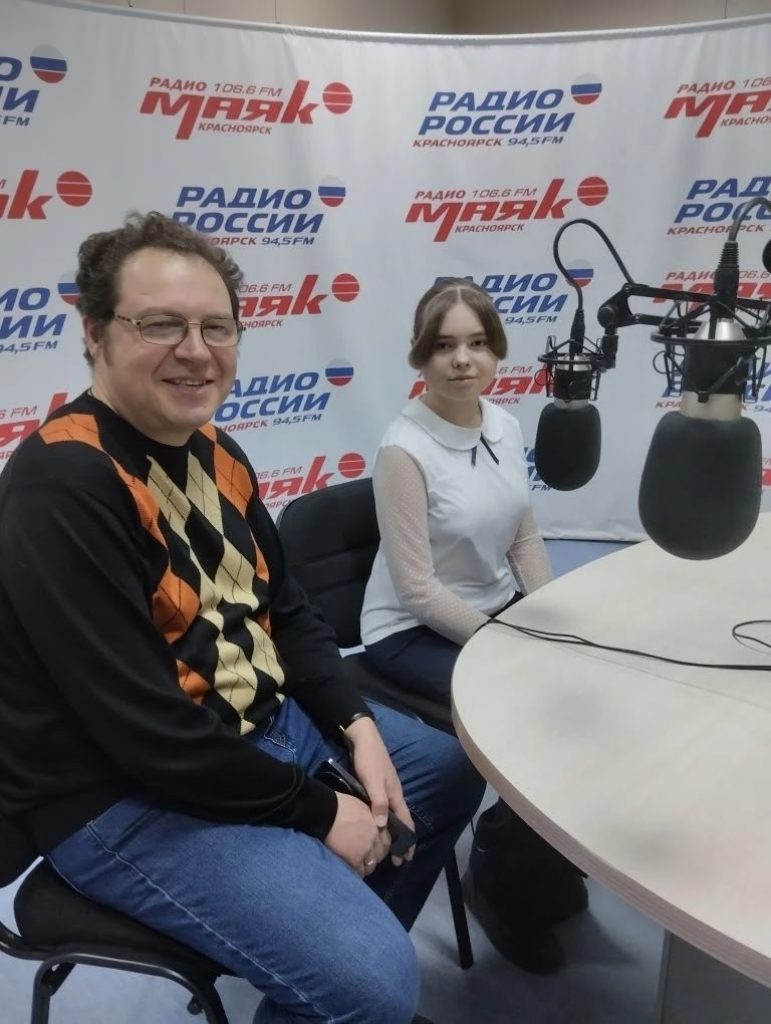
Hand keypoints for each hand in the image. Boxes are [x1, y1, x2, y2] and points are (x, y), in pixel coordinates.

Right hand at [324, 792, 390, 875]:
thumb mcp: (361, 807)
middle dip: (374, 857)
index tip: (373, 848)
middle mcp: (375, 837)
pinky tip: (351, 869)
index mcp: (377, 823)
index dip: (379, 846)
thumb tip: (370, 825)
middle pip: (381, 853)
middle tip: (364, 857)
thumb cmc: (339, 806)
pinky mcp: (355, 859)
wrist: (326, 812)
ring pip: (371, 865)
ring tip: (356, 864)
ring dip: (365, 865)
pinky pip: (360, 872)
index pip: (386, 840)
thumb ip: (369, 818)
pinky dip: (357, 872)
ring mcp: (366, 849)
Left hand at [345, 717, 415, 865]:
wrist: (363, 739)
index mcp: (395, 795)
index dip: (408, 840)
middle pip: (401, 822)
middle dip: (401, 841)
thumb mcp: (373, 782)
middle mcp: (393, 795)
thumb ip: (378, 803)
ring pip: (392, 816)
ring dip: (392, 832)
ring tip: (388, 847)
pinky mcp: (376, 787)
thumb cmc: (369, 760)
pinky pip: (384, 810)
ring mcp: (385, 791)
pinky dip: (384, 822)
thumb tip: (383, 827)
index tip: (407, 858)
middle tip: (397, 860)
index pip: (406, 822)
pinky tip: (378, 826)